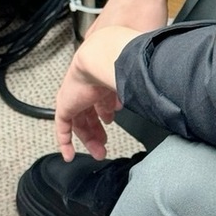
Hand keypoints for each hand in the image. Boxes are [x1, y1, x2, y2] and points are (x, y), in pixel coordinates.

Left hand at [55, 27, 140, 160]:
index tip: (111, 122)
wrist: (99, 59)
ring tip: (99, 152)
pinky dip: (65, 143)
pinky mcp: (65, 107)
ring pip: (79, 123)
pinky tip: (69, 155)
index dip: (106, 112)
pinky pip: (62, 129)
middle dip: (98, 130)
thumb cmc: (116, 65)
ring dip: (89, 139)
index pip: (101, 101)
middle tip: (105, 143)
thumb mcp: (129, 84)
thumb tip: (152, 98)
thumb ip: (137, 92)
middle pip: (90, 114)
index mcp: (101, 83)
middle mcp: (87, 91)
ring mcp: (75, 99)